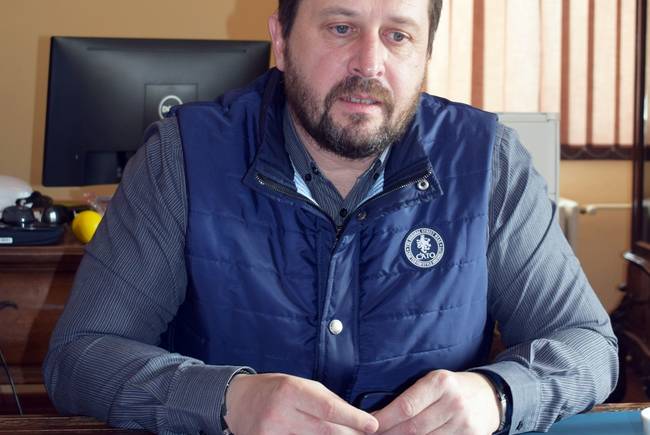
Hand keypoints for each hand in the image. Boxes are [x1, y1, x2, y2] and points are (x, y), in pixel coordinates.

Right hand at [224, 373, 378, 433]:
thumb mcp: (301, 385)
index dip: (353, 418)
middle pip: (324, 432)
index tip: (372, 425)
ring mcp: (270, 434)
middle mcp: (279, 413)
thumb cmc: (275, 390)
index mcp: (291, 391)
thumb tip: (357, 418)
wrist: (237, 401)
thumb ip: (327, 401)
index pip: (327, 408)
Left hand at [373, 370, 500, 434]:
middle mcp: (454, 402)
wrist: (489, 395)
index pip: (405, 406)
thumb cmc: (452, 388)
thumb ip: (410, 396)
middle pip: (413, 428)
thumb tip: (378, 415)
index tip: (370, 426)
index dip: (385, 420)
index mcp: (440, 383)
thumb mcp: (433, 381)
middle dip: (390, 434)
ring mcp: (464, 423)